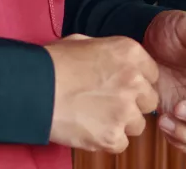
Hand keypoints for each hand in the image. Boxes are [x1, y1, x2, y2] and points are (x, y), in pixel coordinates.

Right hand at [46, 34, 159, 152]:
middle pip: (149, 101)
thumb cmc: (53, 63)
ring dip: (121, 123)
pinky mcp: (111, 136)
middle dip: (134, 104)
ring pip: (138, 125)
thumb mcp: (84, 42)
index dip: (137, 82)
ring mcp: (124, 110)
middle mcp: (134, 81)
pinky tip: (89, 128)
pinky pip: (121, 144)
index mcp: (129, 53)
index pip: (152, 73)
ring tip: (96, 117)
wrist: (33, 88)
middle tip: (110, 103)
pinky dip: (107, 140)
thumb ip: (108, 52)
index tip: (123, 86)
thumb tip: (112, 61)